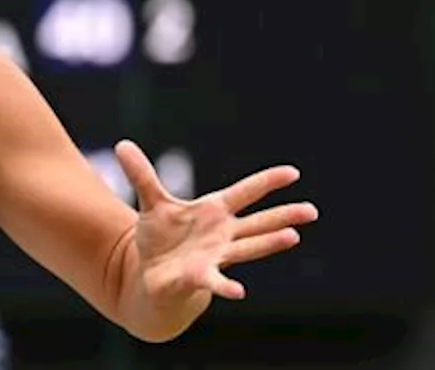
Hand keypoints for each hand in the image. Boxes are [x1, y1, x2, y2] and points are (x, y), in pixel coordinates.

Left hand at [116, 139, 318, 302]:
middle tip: (312, 210)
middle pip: (257, 222)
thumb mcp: (151, 202)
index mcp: (214, 211)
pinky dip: (225, 285)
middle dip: (283, 216)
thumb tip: (122, 143)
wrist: (152, 276)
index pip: (244, 193)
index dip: (266, 182)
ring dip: (269, 243)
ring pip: (247, 248)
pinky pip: (214, 281)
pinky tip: (238, 291)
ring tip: (292, 236)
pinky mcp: (200, 277)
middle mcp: (222, 234)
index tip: (293, 172)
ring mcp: (215, 257)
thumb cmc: (160, 238)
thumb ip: (141, 174)